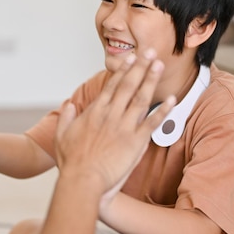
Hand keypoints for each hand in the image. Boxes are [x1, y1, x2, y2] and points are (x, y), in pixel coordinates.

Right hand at [54, 50, 174, 197]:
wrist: (83, 181)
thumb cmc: (72, 163)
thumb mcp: (61, 136)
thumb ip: (65, 117)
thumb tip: (68, 105)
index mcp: (94, 112)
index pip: (111, 86)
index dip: (122, 70)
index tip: (130, 58)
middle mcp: (110, 115)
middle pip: (128, 85)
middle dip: (140, 67)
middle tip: (150, 52)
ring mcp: (124, 127)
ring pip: (141, 98)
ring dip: (151, 80)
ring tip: (159, 65)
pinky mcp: (136, 142)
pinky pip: (152, 122)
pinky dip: (163, 110)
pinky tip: (172, 99)